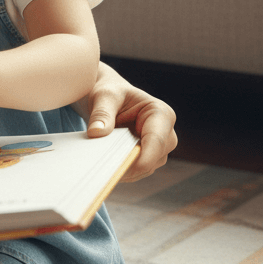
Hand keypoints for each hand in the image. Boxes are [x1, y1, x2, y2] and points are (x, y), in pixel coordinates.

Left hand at [85, 61, 176, 180]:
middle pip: (154, 158)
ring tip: (101, 166)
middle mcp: (166, 132)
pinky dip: (123, 171)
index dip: (144, 158)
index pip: (156, 140)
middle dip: (131, 164)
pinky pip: (139, 170)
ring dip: (126, 169)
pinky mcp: (149, 156)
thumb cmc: (111, 93)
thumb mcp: (104, 97)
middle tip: (103, 168)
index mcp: (161, 113)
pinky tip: (106, 167)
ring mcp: (159, 147)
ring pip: (147, 167)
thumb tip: (96, 133)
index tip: (125, 168)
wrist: (109, 99)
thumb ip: (102, 113)